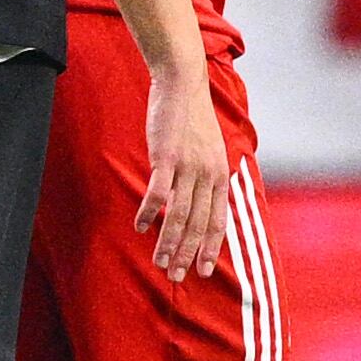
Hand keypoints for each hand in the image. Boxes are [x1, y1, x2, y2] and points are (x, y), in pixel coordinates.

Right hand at [138, 68, 232, 280]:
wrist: (183, 84)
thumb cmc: (193, 118)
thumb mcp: (210, 150)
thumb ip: (206, 178)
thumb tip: (198, 203)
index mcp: (220, 175)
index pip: (218, 221)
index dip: (210, 248)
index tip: (203, 270)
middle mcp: (208, 175)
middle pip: (198, 224)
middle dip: (188, 254)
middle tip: (177, 276)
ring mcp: (187, 166)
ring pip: (179, 214)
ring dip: (168, 241)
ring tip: (159, 261)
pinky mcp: (166, 156)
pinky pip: (158, 192)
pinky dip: (149, 212)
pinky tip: (140, 226)